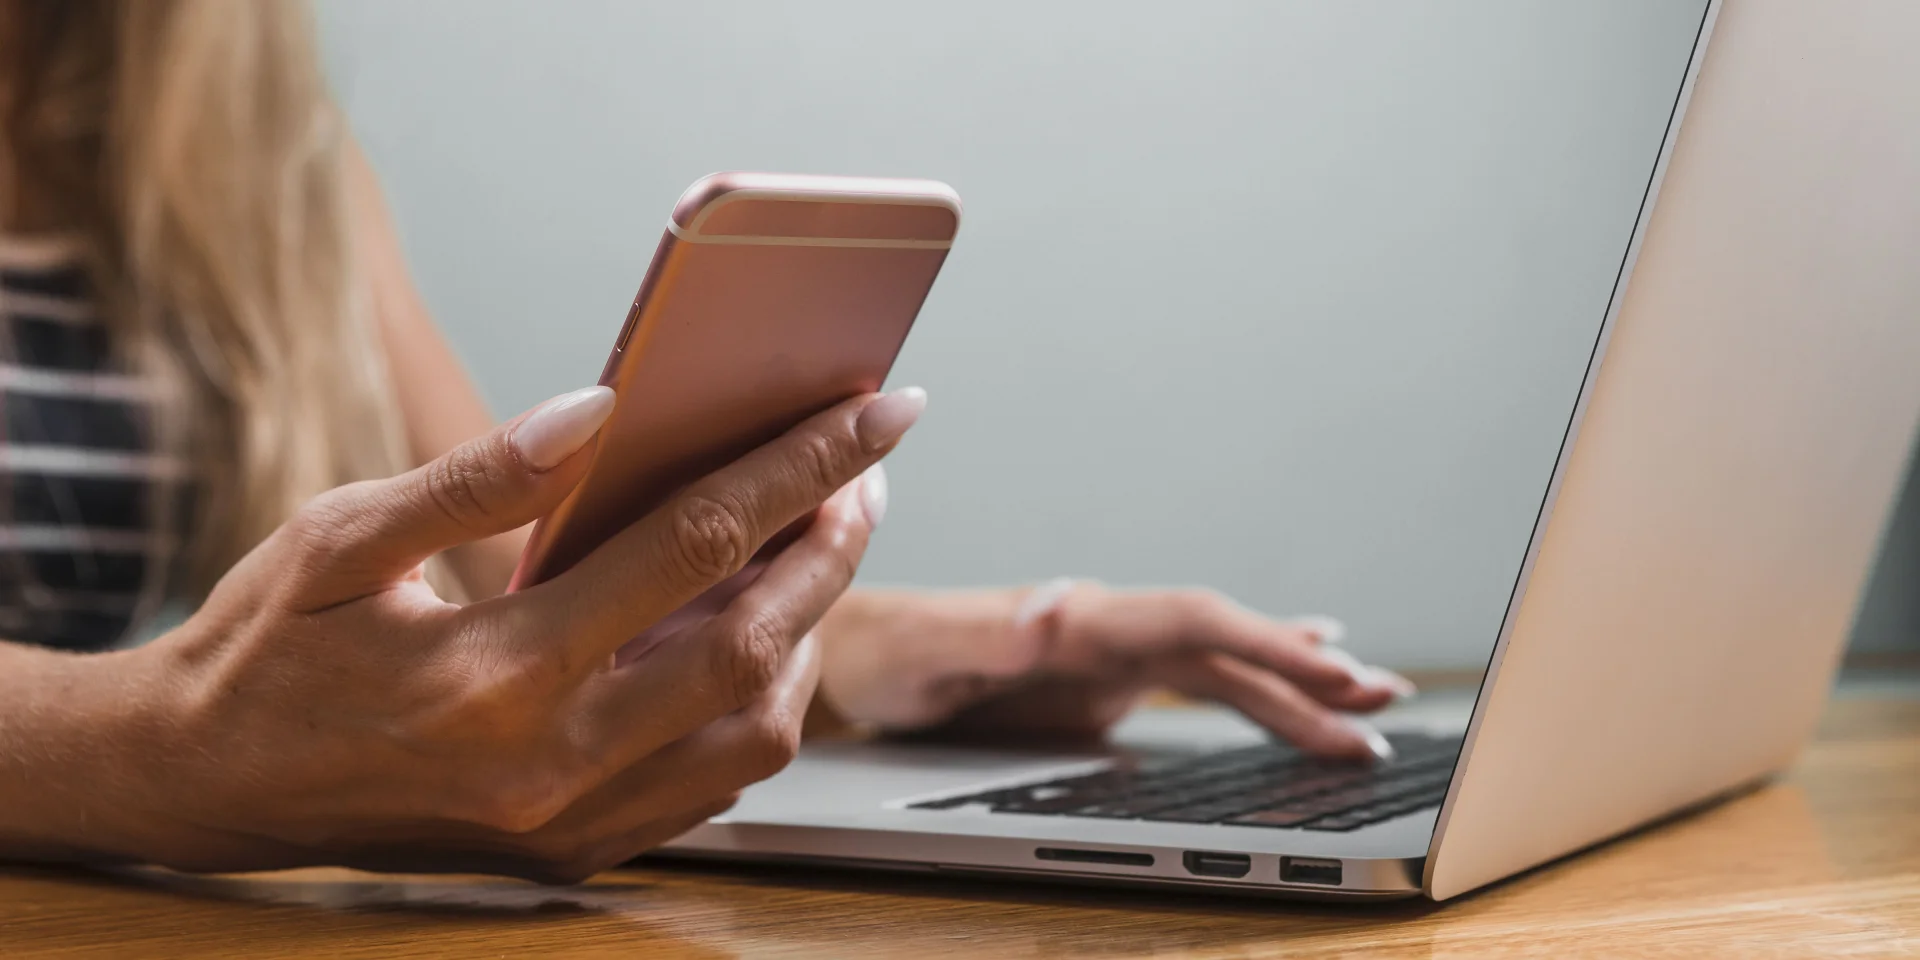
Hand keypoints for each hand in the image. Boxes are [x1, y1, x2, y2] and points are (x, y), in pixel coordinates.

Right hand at [53, 385, 924, 881]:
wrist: (201, 785)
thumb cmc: (267, 647)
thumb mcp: (341, 537)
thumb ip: (478, 477)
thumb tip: (602, 409)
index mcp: (496, 669)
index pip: (695, 544)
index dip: (799, 467)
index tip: (875, 413)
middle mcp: (551, 758)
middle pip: (756, 644)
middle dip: (834, 547)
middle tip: (866, 474)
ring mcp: (569, 818)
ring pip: (756, 732)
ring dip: (811, 633)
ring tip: (817, 546)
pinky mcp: (574, 850)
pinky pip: (713, 784)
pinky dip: (760, 705)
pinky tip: (757, 635)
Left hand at [817, 581, 1412, 760]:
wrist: (855, 653)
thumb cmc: (883, 652)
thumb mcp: (927, 651)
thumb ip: (992, 634)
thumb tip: (1059, 608)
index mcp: (1080, 616)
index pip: (1193, 622)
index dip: (1264, 641)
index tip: (1331, 665)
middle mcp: (1107, 625)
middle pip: (1226, 643)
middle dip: (1305, 673)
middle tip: (1382, 703)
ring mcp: (1111, 653)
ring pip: (1221, 667)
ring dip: (1293, 687)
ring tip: (1366, 707)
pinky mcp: (1102, 682)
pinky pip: (1195, 684)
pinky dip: (1253, 689)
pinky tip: (1293, 692)